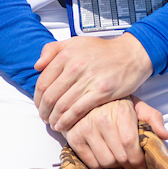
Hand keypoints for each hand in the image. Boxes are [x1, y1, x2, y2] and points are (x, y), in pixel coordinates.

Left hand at [33, 34, 153, 132]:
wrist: (130, 54)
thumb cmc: (101, 50)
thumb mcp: (75, 42)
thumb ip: (52, 50)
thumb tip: (37, 66)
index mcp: (67, 54)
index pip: (43, 81)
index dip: (37, 97)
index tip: (38, 105)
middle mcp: (75, 66)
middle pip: (51, 96)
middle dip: (44, 111)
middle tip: (44, 118)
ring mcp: (89, 79)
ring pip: (62, 105)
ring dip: (54, 118)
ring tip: (53, 124)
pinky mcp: (102, 91)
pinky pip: (78, 110)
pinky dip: (67, 121)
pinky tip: (63, 126)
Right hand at [62, 99, 167, 168]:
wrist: (85, 94)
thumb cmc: (115, 102)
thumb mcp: (136, 104)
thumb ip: (153, 118)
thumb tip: (165, 135)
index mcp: (120, 110)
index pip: (131, 143)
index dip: (138, 159)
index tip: (142, 163)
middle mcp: (101, 118)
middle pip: (120, 156)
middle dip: (129, 163)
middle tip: (131, 162)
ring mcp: (85, 127)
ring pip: (106, 162)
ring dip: (115, 164)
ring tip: (117, 156)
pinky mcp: (73, 136)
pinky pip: (91, 162)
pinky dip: (100, 164)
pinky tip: (104, 153)